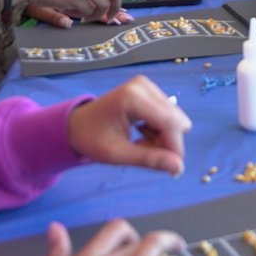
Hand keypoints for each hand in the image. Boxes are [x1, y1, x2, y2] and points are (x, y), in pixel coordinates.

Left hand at [68, 75, 191, 176]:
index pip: (170, 122)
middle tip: (144, 152)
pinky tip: (142, 134)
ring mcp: (147, 86)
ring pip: (174, 118)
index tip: (173, 170)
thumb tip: (179, 168)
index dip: (175, 146)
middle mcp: (143, 86)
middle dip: (166, 142)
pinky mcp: (149, 90)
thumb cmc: (91, 139)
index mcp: (133, 98)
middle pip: (175, 119)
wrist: (76, 125)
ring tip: (139, 144)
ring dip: (162, 137)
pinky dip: (158, 130)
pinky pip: (167, 115)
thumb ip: (149, 159)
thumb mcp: (117, 154)